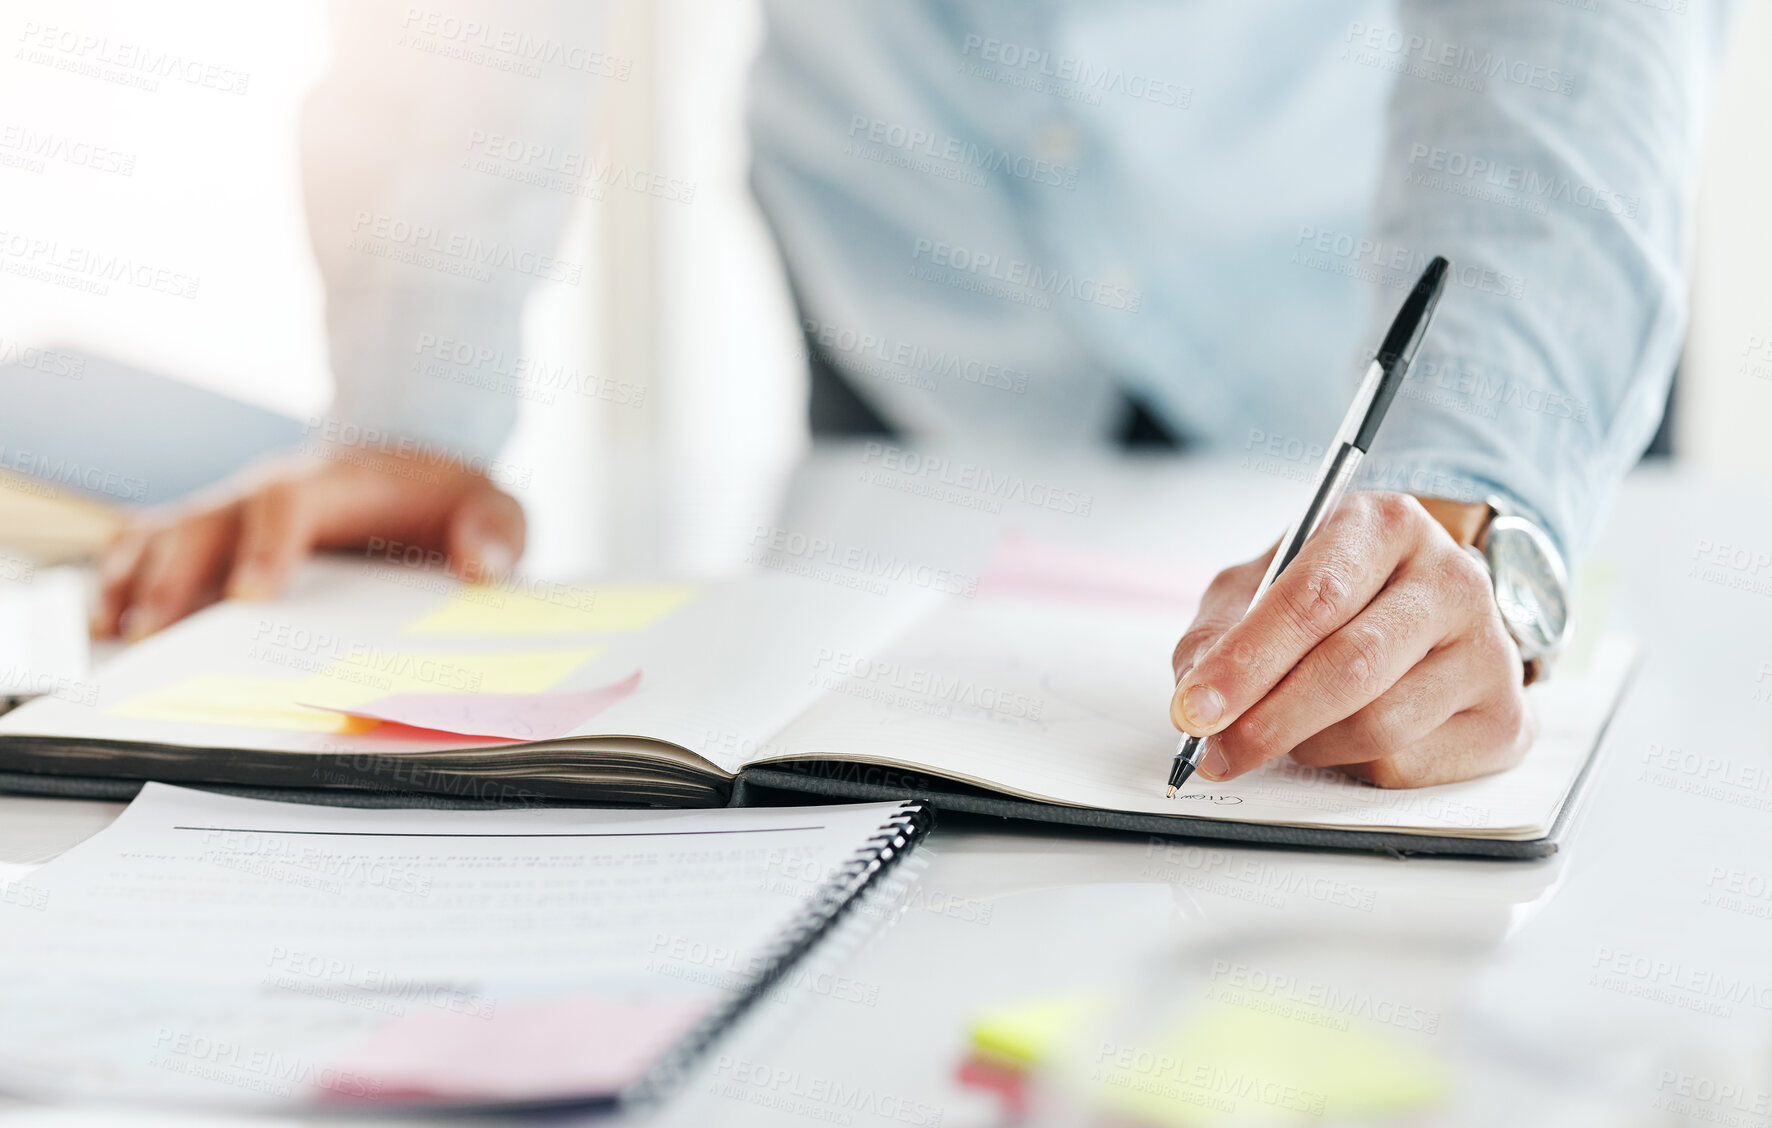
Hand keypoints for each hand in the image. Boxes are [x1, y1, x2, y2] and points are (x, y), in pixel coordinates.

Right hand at [94, 449, 524, 638]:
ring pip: (166, 530)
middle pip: (208, 519)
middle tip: (155, 633)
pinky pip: (151, 544)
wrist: (413, 470)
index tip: (252, 595)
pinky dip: (123, 576)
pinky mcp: (215, 534)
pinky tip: (107, 622)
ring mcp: (234, 510)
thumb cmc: (448, 499)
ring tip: (114, 633)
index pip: (290, 502)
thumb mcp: (492, 506)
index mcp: (337, 482)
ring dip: (135, 577)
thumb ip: (495, 531)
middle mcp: (270, 489)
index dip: (266, 544)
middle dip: (177, 573)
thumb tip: (482, 567)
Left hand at [1168, 491, 1533, 788]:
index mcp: (1386, 526)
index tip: (1192, 709)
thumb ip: (1219, 633)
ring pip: (1379, 725)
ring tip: (1286, 732)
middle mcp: (1452, 578)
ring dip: (1309, 745)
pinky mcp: (1503, 718)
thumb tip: (1196, 701)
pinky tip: (1344, 739)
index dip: (1246, 662)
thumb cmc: (1331, 593)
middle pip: (1351, 667)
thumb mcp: (1261, 586)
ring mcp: (1489, 649)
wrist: (1426, 612)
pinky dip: (1353, 766)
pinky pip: (1408, 765)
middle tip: (1216, 750)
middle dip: (1268, 720)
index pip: (1312, 598)